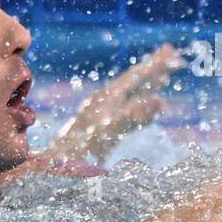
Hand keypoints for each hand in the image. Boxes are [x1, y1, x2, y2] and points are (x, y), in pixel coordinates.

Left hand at [42, 43, 183, 163]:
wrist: (49, 171)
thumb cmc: (76, 154)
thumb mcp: (107, 134)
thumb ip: (132, 117)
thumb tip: (161, 101)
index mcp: (107, 99)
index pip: (135, 76)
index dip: (154, 64)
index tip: (171, 50)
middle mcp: (104, 103)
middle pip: (133, 81)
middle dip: (153, 69)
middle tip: (172, 53)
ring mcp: (103, 115)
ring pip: (130, 94)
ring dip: (147, 85)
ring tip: (164, 76)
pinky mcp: (103, 129)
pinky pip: (127, 110)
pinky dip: (142, 103)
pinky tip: (145, 107)